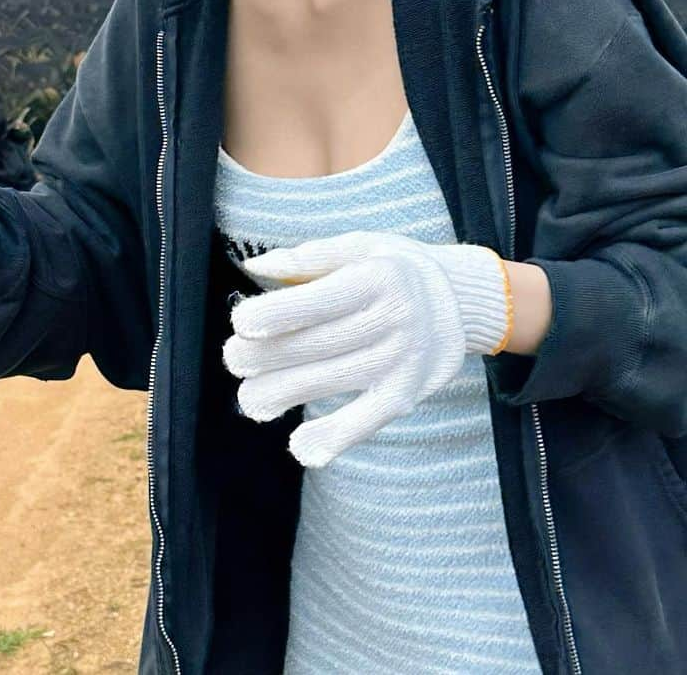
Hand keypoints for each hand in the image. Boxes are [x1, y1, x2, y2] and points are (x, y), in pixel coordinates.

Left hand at [222, 231, 509, 467]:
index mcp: (375, 277)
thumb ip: (308, 257)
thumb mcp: (360, 246)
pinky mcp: (406, 394)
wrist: (462, 302)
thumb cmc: (395, 268)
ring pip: (335, 382)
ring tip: (250, 400)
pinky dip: (336, 437)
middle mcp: (392, 319)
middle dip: (269, 356)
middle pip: (321, 344)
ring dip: (286, 395)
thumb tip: (257, 267)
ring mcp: (401, 360)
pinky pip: (369, 420)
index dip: (280, 314)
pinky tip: (302, 448)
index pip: (322, 300)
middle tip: (233, 360)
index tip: (241, 323)